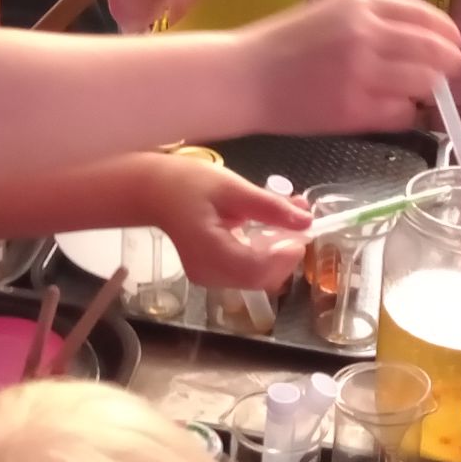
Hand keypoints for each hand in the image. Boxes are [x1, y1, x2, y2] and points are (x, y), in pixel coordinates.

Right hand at [147, 161, 308, 292]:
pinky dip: (264, 253)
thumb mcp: (231, 187)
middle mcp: (209, 274)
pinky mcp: (212, 274)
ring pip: (257, 277)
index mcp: (210, 253)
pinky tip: (268, 231)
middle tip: (297, 222)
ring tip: (285, 221)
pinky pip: (246, 271)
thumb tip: (306, 221)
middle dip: (284, 253)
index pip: (257, 269)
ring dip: (277, 253)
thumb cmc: (187, 183)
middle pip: (260, 278)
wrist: (154, 191)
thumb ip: (269, 206)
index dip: (285, 255)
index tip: (301, 231)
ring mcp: (209, 278)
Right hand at [242, 0, 460, 136]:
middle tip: (446, 75)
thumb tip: (419, 40)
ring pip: (425, 83)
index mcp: (359, 1)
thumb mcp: (328, 13)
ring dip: (426, 91)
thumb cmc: (279, 46)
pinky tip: (387, 112)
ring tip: (414, 95)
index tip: (452, 45)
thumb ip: (371, 20)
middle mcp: (366, 31)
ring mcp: (362, 70)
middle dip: (448, 64)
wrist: (241, 78)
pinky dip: (403, 115)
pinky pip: (402, 114)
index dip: (446, 34)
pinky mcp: (355, 108)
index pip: (425, 15)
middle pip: (435, 50)